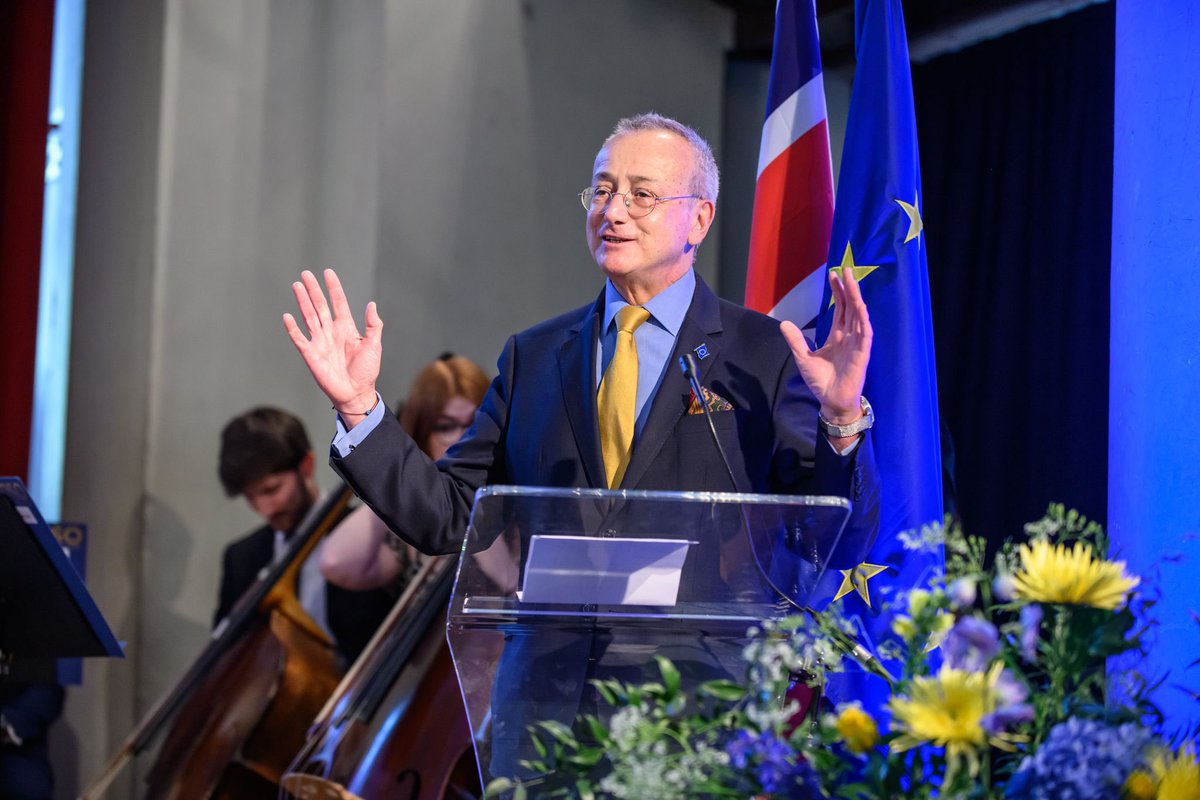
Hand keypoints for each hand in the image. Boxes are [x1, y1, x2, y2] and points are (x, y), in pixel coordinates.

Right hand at [283, 269, 381, 422]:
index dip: (333, 288)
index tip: (328, 273)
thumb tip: (372, 305)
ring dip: (303, 302)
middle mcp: (331, 332)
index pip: (338, 303)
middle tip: (306, 274)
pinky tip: (287, 316)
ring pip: (309, 317)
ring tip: (297, 285)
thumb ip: (373, 325)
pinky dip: (292, 328)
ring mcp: (319, 342)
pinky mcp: (310, 354)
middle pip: (320, 306)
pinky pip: (299, 338)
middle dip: (313, 290)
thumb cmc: (366, 371)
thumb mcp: (373, 346)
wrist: (356, 393)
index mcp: (346, 328)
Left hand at [780, 266, 872, 423]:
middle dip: (848, 288)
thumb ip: (796, 340)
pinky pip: (865, 333)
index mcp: (837, 336)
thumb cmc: (821, 381)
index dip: (838, 292)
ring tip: (851, 280)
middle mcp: (849, 336)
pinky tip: (860, 306)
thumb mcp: (803, 357)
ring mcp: (857, 343)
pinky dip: (863, 319)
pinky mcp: (862, 353)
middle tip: (844, 269)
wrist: (830, 401)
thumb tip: (784, 323)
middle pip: (850, 307)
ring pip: (859, 315)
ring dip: (856, 297)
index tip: (833, 275)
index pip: (840, 309)